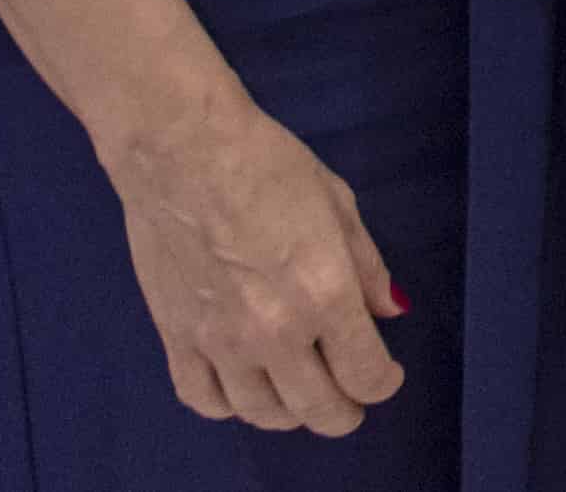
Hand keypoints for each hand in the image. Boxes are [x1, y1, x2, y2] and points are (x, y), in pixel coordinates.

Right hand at [103, 92, 406, 432]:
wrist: (182, 152)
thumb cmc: (268, 164)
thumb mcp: (339, 205)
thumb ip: (367, 267)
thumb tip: (389, 312)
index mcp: (325, 293)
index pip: (364, 374)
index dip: (383, 383)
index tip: (386, 375)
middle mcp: (274, 331)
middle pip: (316, 409)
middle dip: (343, 413)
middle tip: (350, 402)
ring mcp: (221, 341)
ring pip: (261, 414)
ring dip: (290, 414)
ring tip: (301, 395)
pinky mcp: (176, 338)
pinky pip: (203, 399)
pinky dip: (229, 406)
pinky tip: (244, 389)